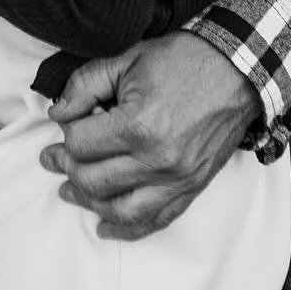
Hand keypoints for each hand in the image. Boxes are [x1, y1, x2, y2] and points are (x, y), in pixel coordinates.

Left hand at [40, 33, 260, 240]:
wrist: (236, 71)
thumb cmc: (183, 61)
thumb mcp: (127, 60)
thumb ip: (85, 84)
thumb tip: (58, 112)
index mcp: (139, 125)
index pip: (81, 144)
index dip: (66, 133)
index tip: (68, 122)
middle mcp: (158, 160)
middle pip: (93, 180)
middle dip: (67, 168)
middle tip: (54, 158)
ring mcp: (178, 179)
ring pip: (119, 210)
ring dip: (88, 202)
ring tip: (69, 190)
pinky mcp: (192, 188)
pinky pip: (155, 221)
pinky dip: (127, 229)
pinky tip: (105, 226)